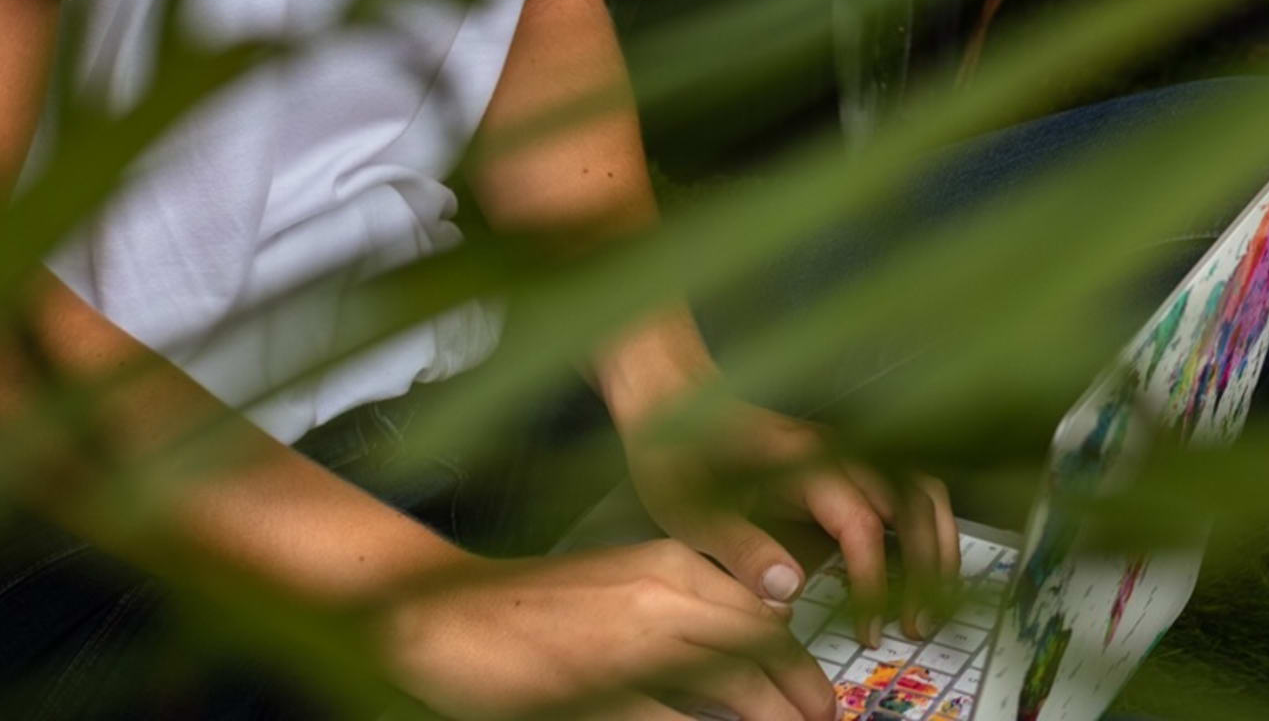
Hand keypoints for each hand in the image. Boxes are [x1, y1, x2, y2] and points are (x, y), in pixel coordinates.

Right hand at [385, 539, 834, 720]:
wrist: (452, 610)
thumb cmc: (534, 606)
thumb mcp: (622, 585)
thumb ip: (678, 607)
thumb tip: (733, 650)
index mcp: (672, 563)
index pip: (760, 614)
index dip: (797, 661)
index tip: (817, 694)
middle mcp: (665, 593)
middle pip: (760, 648)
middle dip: (802, 693)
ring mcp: (635, 643)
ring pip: (735, 684)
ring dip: (773, 717)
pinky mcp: (602, 689)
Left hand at [624, 396, 961, 644]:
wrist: (670, 393)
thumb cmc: (674, 450)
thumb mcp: (690, 511)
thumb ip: (742, 551)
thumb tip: (790, 592)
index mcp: (802, 462)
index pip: (861, 524)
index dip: (872, 580)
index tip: (869, 627)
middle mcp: (836, 450)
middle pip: (911, 503)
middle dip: (924, 567)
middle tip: (916, 626)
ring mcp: (846, 448)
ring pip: (920, 488)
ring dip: (936, 542)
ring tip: (932, 598)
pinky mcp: (844, 456)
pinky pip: (906, 483)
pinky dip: (925, 521)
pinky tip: (920, 558)